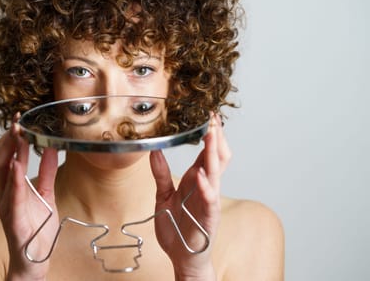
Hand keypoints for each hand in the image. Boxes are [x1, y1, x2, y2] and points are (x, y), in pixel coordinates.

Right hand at [0, 113, 59, 280]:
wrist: (35, 260)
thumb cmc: (36, 230)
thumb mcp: (46, 194)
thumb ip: (46, 172)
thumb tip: (50, 149)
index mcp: (12, 188)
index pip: (8, 157)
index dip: (11, 138)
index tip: (19, 121)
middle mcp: (6, 194)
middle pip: (0, 160)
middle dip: (7, 140)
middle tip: (17, 122)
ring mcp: (7, 206)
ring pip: (2, 174)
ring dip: (10, 153)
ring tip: (17, 135)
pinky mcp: (13, 219)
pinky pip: (12, 197)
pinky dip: (14, 180)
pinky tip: (17, 165)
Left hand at [150, 114, 229, 279]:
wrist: (181, 255)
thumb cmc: (176, 227)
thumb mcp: (163, 195)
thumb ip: (160, 173)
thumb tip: (154, 151)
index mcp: (196, 179)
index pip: (206, 152)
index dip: (209, 134)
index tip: (207, 116)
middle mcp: (205, 186)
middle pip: (216, 156)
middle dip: (216, 137)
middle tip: (213, 118)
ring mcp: (208, 200)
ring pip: (216, 172)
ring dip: (214, 153)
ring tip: (211, 135)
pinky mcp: (208, 215)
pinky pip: (209, 198)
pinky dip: (206, 186)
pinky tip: (201, 174)